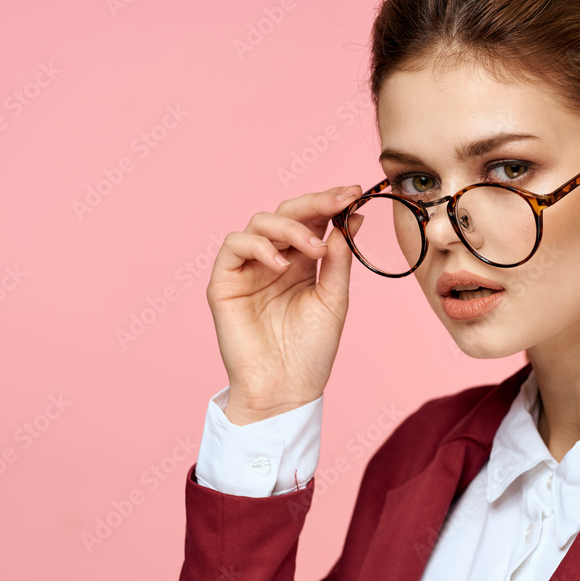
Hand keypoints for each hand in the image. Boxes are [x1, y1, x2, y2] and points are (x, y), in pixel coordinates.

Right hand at [207, 185, 362, 423]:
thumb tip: (351, 219)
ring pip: (260, 223)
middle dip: (315, 203)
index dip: (330, 203)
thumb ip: (339, 260)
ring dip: (291, 227)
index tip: (355, 192)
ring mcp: (247, 269)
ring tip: (314, 248)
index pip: (311, 220)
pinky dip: (259, 247)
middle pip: (286, 214)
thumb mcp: (334, 299)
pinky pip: (234, 246)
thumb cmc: (310, 352)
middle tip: (341, 200)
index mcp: (300, 263)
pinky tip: (283, 265)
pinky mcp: (224, 282)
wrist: (286, 389)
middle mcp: (273, 261)